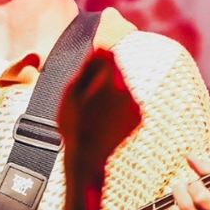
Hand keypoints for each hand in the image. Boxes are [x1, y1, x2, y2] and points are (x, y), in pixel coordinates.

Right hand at [58, 49, 141, 184]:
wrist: (88, 159)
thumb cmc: (74, 126)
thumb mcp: (71, 95)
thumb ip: (87, 69)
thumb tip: (98, 50)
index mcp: (109, 81)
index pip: (110, 55)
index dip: (99, 57)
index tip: (91, 64)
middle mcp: (127, 90)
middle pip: (117, 70)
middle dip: (104, 76)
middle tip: (88, 95)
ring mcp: (135, 105)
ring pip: (123, 87)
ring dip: (111, 92)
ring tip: (95, 110)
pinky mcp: (138, 117)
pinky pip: (128, 103)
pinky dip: (118, 107)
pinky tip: (104, 119)